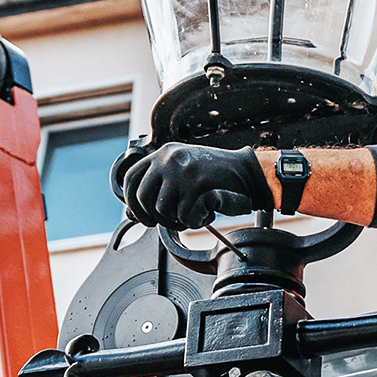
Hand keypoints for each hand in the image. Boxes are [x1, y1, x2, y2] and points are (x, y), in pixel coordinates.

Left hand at [118, 143, 274, 228]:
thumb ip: (159, 184)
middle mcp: (169, 159)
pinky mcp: (197, 183)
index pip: (130, 178)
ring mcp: (182, 170)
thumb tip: (132, 212)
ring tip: (189, 217)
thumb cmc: (215, 174)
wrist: (246, 170)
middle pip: (141, 196)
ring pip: (161, 208)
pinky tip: (203, 215)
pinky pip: (183, 215)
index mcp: (162, 153)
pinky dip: (193, 222)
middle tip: (163, 222)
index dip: (130, 200)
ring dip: (173, 221)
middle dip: (149, 216)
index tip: (139, 213)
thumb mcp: (182, 169)